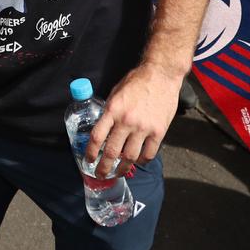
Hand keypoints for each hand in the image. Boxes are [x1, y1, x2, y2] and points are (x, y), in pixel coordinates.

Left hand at [85, 63, 183, 178]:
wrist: (161, 75)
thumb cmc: (136, 81)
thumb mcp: (116, 93)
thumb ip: (110, 111)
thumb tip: (104, 128)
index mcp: (112, 110)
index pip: (97, 137)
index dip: (90, 152)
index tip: (88, 160)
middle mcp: (126, 121)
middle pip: (112, 151)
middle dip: (104, 167)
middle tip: (100, 174)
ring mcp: (144, 128)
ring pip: (130, 156)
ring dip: (123, 168)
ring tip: (118, 172)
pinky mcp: (159, 131)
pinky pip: (148, 153)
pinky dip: (141, 160)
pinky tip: (137, 161)